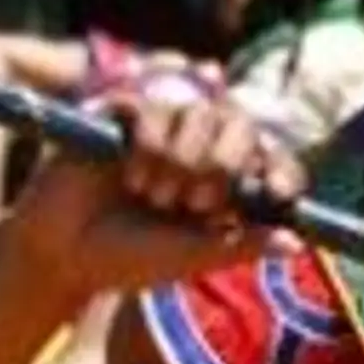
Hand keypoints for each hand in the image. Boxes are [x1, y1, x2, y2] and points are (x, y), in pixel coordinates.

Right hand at [0, 89, 306, 304]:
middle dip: (226, 162)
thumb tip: (298, 244)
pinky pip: (152, 105)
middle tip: (198, 203)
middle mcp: (201, 147)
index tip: (280, 193)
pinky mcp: (121, 113)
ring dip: (182, 159)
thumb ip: (242, 244)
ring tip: (155, 198)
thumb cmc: (131, 259)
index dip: (283, 169)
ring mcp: (162, 127)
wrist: (64, 254)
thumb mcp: (194, 256)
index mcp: (227, 181)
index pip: (272, 157)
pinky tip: (133, 177)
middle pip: (240, 123)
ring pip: (199, 111)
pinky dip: (150, 143)